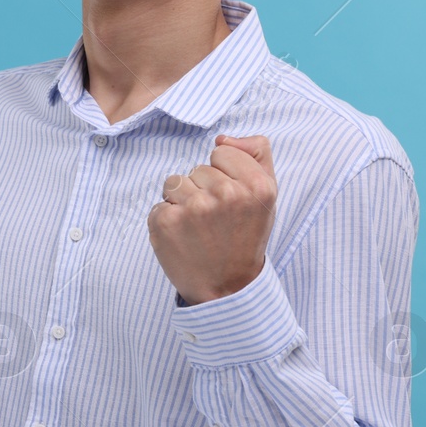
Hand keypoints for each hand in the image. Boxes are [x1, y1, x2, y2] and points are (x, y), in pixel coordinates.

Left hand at [147, 134, 276, 305]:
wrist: (226, 289)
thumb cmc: (244, 237)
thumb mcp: (266, 195)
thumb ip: (255, 154)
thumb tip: (222, 137)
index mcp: (258, 186)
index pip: (223, 151)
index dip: (224, 174)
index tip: (232, 200)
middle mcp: (227, 194)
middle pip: (198, 168)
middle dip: (203, 189)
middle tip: (216, 221)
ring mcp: (195, 208)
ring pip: (175, 181)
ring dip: (182, 201)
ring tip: (198, 228)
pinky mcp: (166, 221)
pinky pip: (160, 203)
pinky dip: (167, 219)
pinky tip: (184, 238)